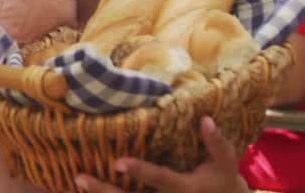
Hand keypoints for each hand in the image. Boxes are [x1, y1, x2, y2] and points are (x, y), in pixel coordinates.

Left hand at [73, 117, 247, 192]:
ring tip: (78, 182)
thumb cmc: (225, 183)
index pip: (159, 179)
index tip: (118, 161)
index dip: (139, 171)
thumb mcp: (225, 163)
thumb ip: (216, 143)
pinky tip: (92, 192)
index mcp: (184, 189)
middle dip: (105, 191)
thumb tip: (205, 119)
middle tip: (80, 178)